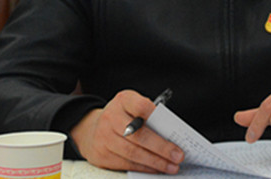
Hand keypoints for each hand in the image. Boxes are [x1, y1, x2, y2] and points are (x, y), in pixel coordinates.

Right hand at [69, 89, 183, 172]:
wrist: (92, 129)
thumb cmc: (122, 117)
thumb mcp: (133, 107)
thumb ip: (149, 115)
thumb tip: (171, 135)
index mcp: (123, 100)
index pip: (141, 106)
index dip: (155, 116)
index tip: (171, 127)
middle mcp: (111, 117)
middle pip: (138, 135)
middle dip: (161, 147)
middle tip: (178, 155)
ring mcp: (104, 137)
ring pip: (133, 153)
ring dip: (155, 162)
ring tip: (171, 166)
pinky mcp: (101, 155)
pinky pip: (126, 164)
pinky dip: (144, 168)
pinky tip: (156, 169)